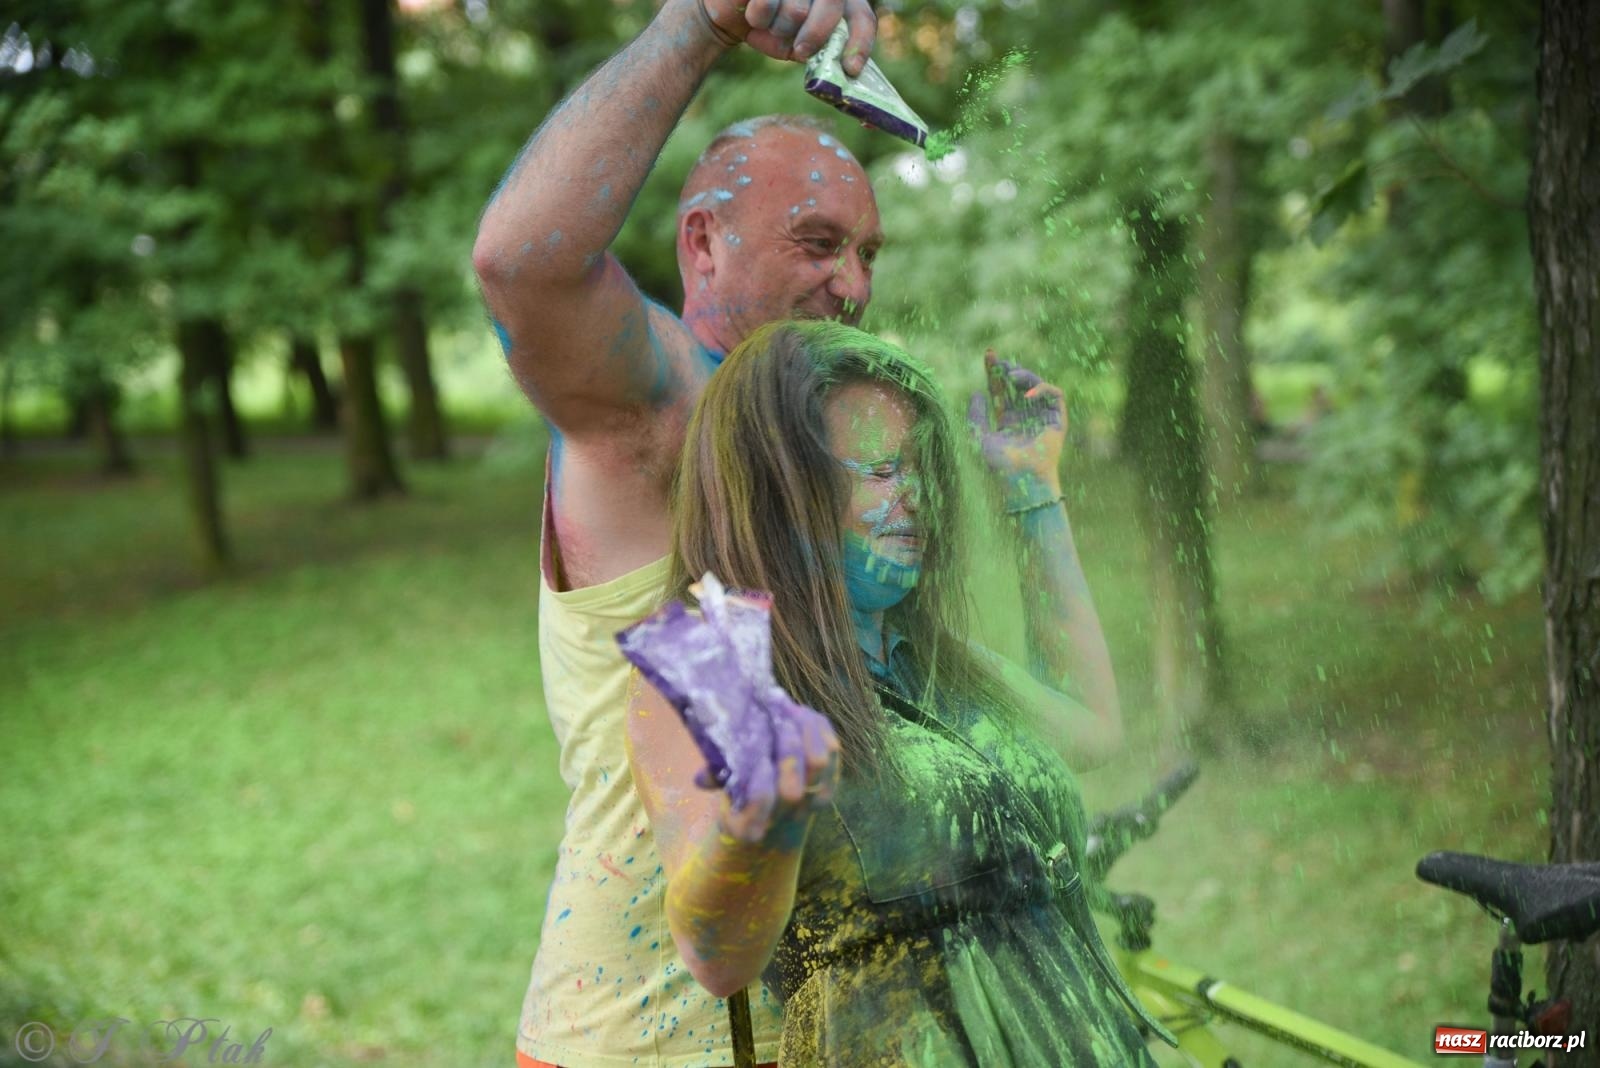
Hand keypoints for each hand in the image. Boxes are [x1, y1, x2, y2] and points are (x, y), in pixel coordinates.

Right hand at [697, 0, 875, 73]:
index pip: (861, 17)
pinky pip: (768, 2)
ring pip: (797, 10)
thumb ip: (824, 54)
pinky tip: (754, 15)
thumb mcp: (801, 47)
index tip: (850, 69)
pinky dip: (759, 17)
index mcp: (839, 1)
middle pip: (833, 4)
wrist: (733, 15)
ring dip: (779, 28)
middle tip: (801, 51)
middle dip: (816, 34)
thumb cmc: (773, 31)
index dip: (860, 43)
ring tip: (770, 26)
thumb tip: (843, 81)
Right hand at [717, 689, 840, 846]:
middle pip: (793, 788)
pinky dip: (817, 728)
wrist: (776, 813)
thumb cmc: (741, 791)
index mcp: (751, 826)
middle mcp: (786, 818)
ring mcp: (814, 802)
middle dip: (785, 750)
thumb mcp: (723, 786)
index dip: (759, 779)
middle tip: (775, 719)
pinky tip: (800, 712)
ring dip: (803, 731)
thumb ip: (716, 778)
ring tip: (788, 708)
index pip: (761, 803)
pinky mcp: (832, 781)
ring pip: (818, 764)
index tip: (756, 756)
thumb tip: (702, 778)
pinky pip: (833, 750)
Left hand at [966, 350, 1066, 490]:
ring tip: (1010, 376)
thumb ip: (976, 416)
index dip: (994, 373)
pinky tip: (1027, 395)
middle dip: (1009, 370)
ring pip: (1036, 386)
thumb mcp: (980, 437)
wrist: (1022, 480)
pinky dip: (1042, 389)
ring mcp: (1041, 417)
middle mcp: (1025, 416)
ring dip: (1024, 376)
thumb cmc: (1000, 465)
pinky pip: (1055, 395)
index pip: (1000, 390)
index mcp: (1007, 421)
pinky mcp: (1057, 419)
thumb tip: (977, 393)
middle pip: (1017, 385)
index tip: (988, 355)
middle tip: (998, 361)